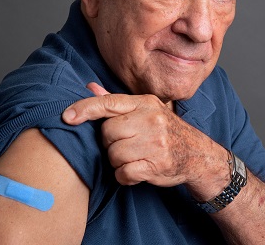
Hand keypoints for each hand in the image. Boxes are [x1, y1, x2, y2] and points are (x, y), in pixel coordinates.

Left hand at [62, 83, 229, 199]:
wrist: (197, 155)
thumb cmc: (166, 131)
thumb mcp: (146, 110)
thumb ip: (115, 101)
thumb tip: (89, 87)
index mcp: (145, 103)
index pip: (109, 103)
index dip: (85, 109)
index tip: (67, 116)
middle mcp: (150, 120)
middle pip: (107, 132)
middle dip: (111, 142)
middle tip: (127, 144)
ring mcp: (154, 143)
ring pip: (113, 155)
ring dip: (118, 161)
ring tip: (135, 157)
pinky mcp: (156, 165)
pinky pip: (123, 174)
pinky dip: (126, 176)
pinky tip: (138, 170)